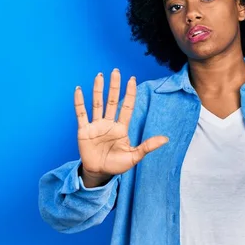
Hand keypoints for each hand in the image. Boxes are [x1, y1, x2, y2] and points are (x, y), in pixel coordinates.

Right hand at [74, 68, 168, 185]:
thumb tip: (166, 139)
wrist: (99, 173)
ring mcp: (96, 125)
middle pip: (111, 101)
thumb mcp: (134, 156)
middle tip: (115, 71)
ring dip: (98, 90)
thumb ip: (148, 146)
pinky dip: (79, 102)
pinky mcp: (84, 131)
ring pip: (97, 104)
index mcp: (121, 128)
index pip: (126, 107)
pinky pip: (81, 114)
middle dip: (114, 86)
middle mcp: (109, 123)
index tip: (132, 79)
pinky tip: (79, 90)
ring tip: (99, 76)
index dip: (129, 93)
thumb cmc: (117, 165)